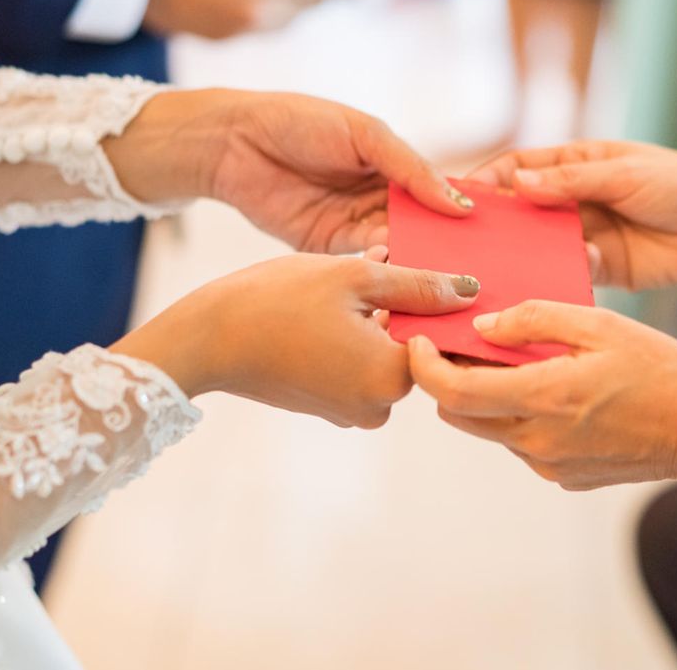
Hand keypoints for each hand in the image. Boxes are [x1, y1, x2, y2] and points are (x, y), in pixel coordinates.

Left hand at [106, 89, 474, 252]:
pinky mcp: (326, 248)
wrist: (233, 141)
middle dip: (446, 249)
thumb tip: (460, 204)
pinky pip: (362, 264)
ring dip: (418, 265)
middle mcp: (380, 200)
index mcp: (395, 167)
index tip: (496, 239)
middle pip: (423, 230)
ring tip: (447, 286)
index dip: (464, 216)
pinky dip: (382, 272)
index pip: (440, 196)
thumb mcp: (365, 134)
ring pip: (397, 251)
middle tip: (478, 274)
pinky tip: (404, 283)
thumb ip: (412, 169)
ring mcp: (354, 226)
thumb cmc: (300, 121)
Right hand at [116, 254, 481, 427]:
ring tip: (341, 281)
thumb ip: (419, 285)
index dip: (429, 295)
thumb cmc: (277, 301)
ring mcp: (348, 411)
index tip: (407, 268)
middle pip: (411, 345)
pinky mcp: (324, 406)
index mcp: (393, 378)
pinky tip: (322, 304)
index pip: (440, 336)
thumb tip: (471, 291)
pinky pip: (353, 364)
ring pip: (380, 351)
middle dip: (397, 303)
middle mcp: (378, 407)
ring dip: (371, 316)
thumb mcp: (355, 277)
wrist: (205, 339)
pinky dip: (348, 334)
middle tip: (371, 265)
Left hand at [406, 300, 676, 492]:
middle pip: (460, 415)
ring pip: (490, 428)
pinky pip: (522, 443)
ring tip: (509, 358)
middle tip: (455, 343)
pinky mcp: (564, 477)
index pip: (453, 393)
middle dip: (447, 379)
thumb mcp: (601, 325)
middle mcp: (539, 440)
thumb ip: (534, 320)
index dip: (425, 368)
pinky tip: (550, 388)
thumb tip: (482, 324)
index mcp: (544, 398)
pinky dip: (520, 414)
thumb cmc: (663, 369)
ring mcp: (550, 464)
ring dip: (486, 396)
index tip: (418, 340)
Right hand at [465, 141, 676, 289]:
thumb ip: (574, 183)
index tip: (463, 201)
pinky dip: (551, 283)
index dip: (489, 182)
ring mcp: (585, 236)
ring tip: (494, 276)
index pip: (518, 169)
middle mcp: (573, 200)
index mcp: (575, 165)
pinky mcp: (601, 269)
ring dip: (519, 259)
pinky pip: (565, 276)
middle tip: (467, 246)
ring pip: (538, 248)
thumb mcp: (627, 175)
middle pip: (521, 212)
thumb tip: (518, 186)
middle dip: (495, 227)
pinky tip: (537, 292)